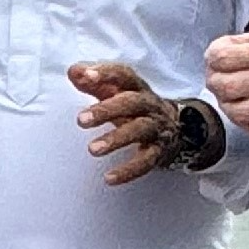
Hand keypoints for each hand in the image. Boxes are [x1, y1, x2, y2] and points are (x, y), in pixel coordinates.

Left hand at [70, 59, 182, 185]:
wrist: (175, 128)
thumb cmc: (134, 107)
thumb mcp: (116, 92)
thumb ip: (94, 82)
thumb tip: (73, 71)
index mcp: (136, 87)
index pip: (123, 75)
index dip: (106, 73)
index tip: (87, 75)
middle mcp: (148, 105)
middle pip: (130, 103)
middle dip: (106, 110)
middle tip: (81, 120)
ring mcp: (155, 128)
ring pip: (139, 130)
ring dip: (116, 139)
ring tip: (92, 149)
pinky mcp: (158, 151)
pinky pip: (145, 161)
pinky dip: (128, 171)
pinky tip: (109, 178)